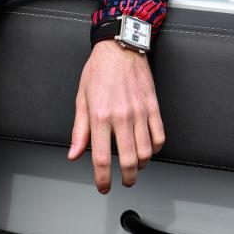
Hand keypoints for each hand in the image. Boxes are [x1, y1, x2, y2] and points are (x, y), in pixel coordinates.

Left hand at [67, 40, 164, 192]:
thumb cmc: (99, 70)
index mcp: (100, 116)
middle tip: (124, 181)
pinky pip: (159, 135)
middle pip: (127, 160)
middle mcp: (121, 117)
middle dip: (127, 178)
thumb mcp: (81, 99)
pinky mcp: (153, 106)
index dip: (102, 179)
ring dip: (141, 165)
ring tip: (136, 166)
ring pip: (146, 152)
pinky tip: (149, 148)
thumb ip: (79, 130)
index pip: (100, 158)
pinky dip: (155, 148)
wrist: (121, 47)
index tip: (104, 186)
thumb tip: (74, 154)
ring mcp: (139, 112)